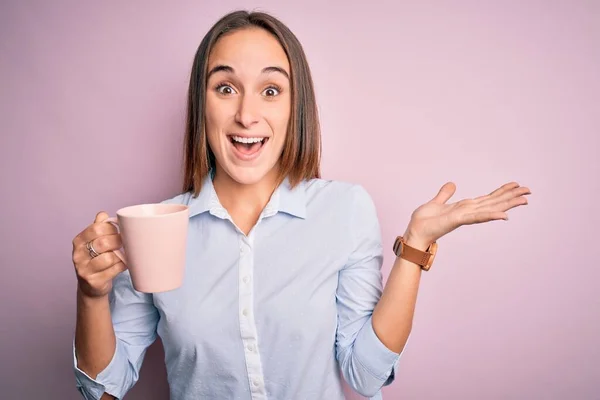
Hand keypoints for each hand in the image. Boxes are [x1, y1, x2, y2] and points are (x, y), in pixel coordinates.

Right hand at [72, 212, 125, 298]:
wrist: (91, 286)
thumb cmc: (95, 259)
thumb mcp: (93, 242)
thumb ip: (97, 227)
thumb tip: (103, 214)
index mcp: (79, 241)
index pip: (97, 228)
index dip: (112, 228)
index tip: (118, 231)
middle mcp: (78, 255)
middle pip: (103, 242)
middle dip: (118, 241)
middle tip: (123, 243)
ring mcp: (85, 270)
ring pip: (109, 258)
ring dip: (120, 255)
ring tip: (122, 254)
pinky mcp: (94, 282)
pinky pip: (115, 269)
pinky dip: (123, 265)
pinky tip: (123, 264)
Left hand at [404, 182, 530, 248]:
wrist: (415, 233)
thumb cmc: (424, 221)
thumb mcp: (436, 202)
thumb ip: (445, 194)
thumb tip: (452, 184)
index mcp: (465, 208)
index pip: (487, 198)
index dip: (501, 191)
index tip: (516, 185)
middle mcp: (468, 212)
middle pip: (494, 202)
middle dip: (511, 197)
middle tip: (529, 190)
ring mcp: (465, 216)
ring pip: (490, 208)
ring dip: (507, 204)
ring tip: (524, 199)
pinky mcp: (458, 220)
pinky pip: (477, 217)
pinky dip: (490, 216)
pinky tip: (504, 216)